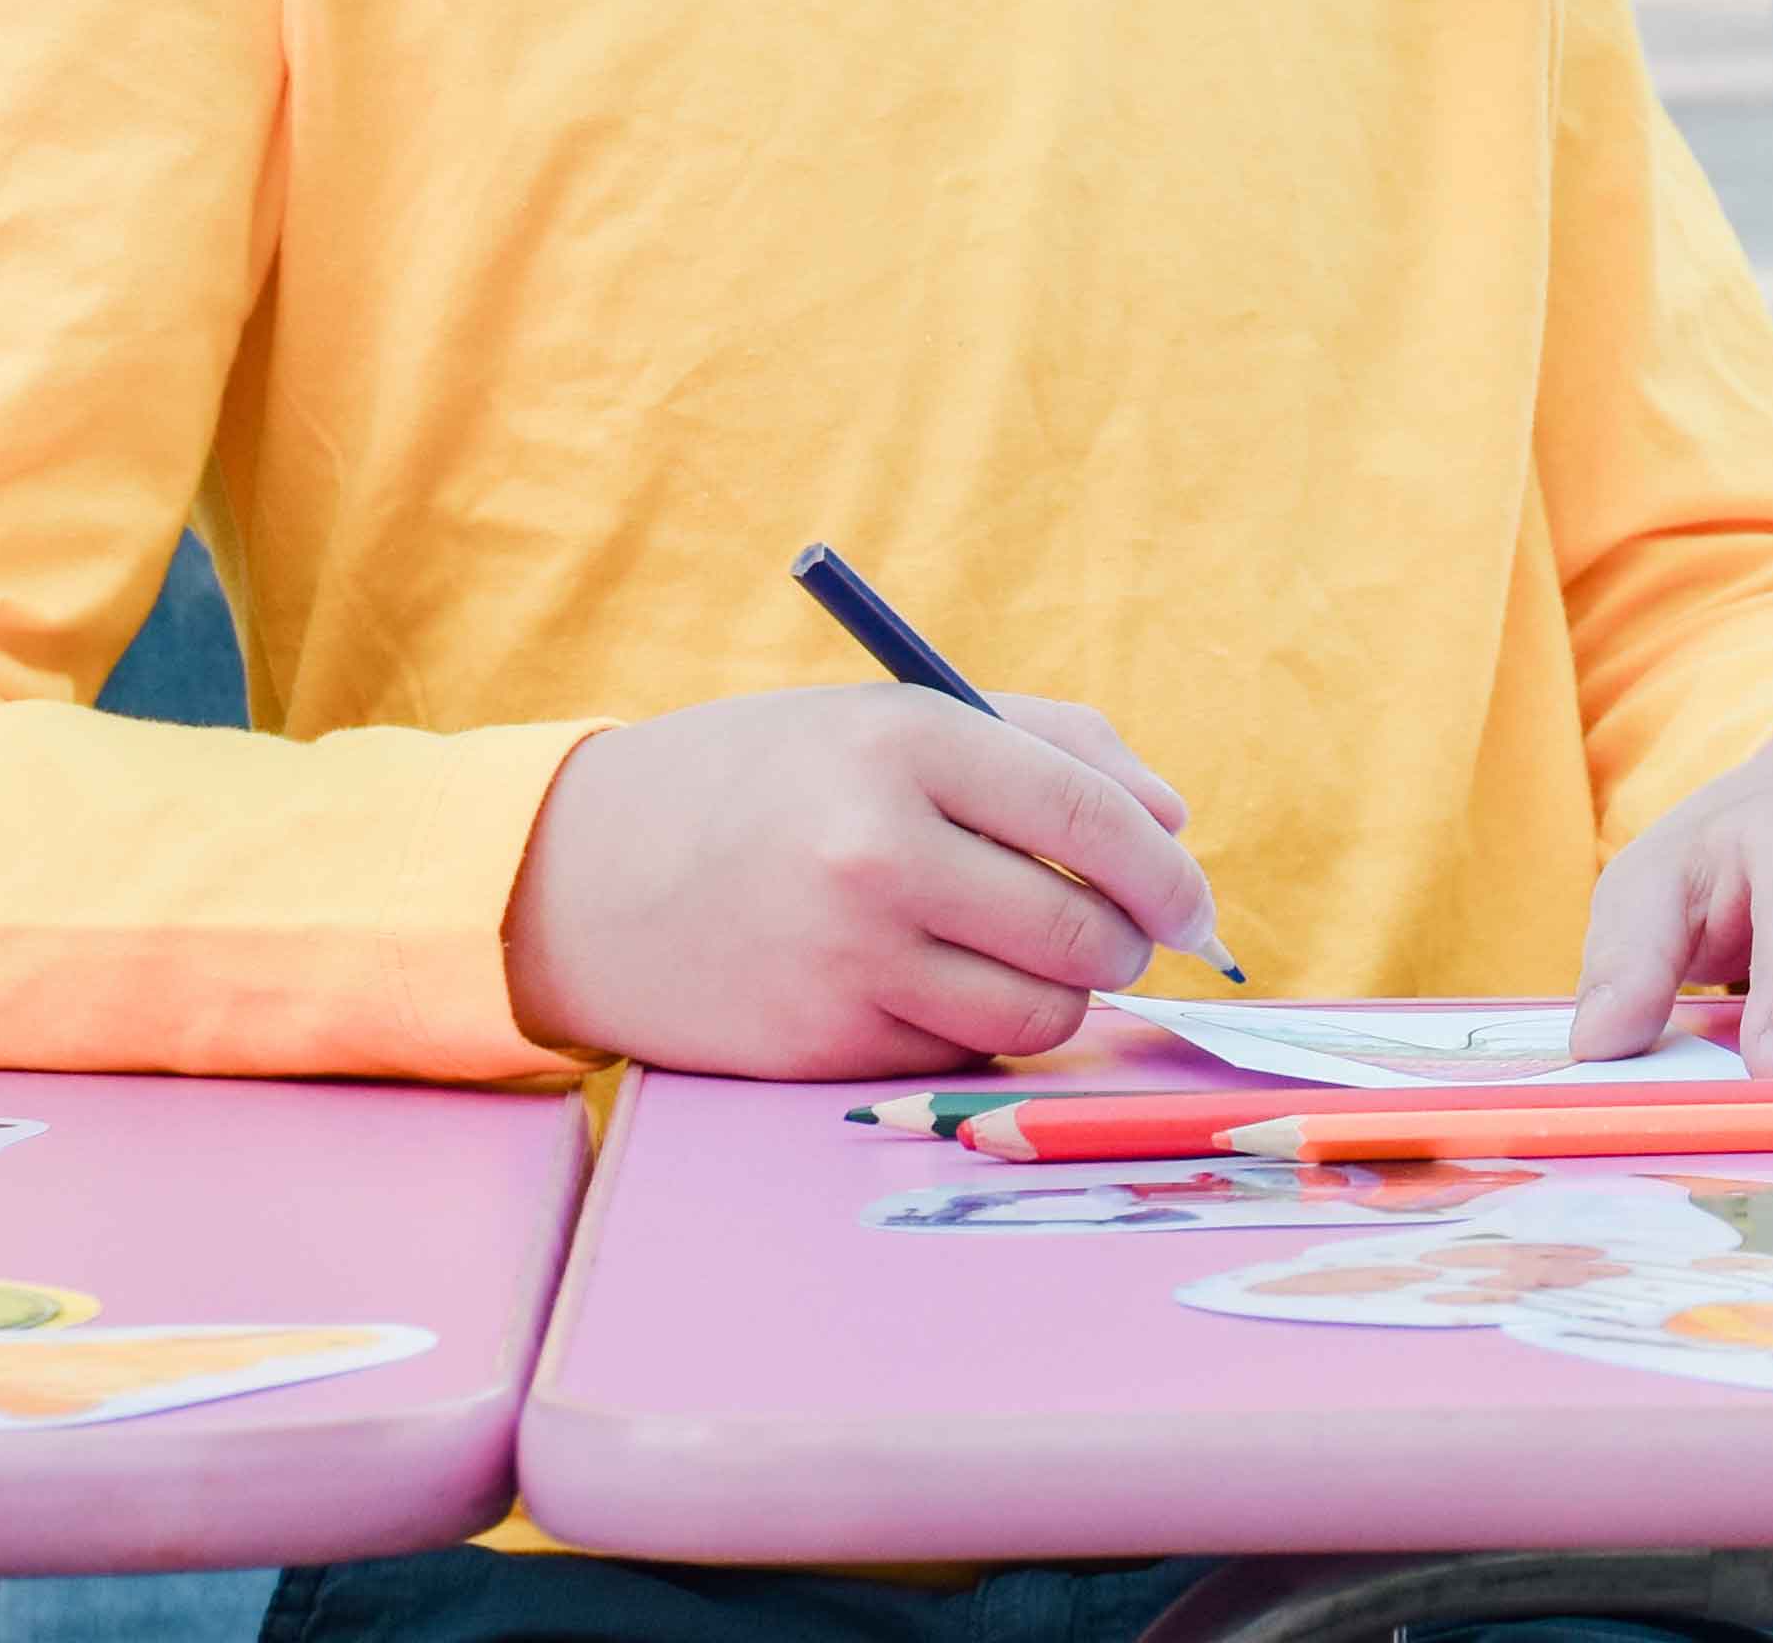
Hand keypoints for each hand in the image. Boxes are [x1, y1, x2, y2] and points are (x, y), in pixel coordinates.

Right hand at [501, 686, 1212, 1075]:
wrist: (580, 875)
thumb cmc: (765, 782)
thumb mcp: (891, 718)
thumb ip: (1048, 747)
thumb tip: (1174, 826)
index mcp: (904, 745)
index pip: (1091, 817)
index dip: (1167, 872)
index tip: (1192, 901)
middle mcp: (876, 852)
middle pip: (1082, 929)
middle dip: (1127, 942)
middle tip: (1116, 935)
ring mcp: (845, 959)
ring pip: (1039, 1011)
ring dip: (1060, 996)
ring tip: (1023, 957)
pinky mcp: (820, 1045)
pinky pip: (962, 1054)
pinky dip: (971, 1029)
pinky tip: (924, 985)